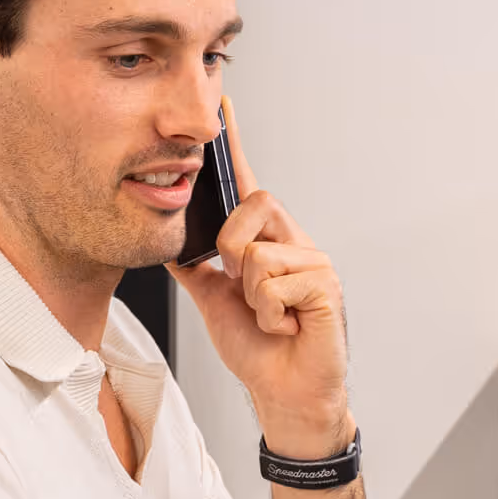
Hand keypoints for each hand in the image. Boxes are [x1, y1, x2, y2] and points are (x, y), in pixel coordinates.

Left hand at [168, 97, 351, 459]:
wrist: (284, 393)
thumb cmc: (259, 349)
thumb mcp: (214, 301)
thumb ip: (197, 268)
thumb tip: (172, 243)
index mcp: (265, 241)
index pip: (249, 184)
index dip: (235, 145)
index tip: (223, 105)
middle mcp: (293, 242)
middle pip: (253, 206)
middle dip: (231, 248)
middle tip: (240, 285)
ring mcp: (313, 261)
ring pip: (256, 253)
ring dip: (250, 296)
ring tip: (271, 317)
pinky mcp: (325, 285)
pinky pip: (274, 283)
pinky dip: (269, 313)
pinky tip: (286, 326)